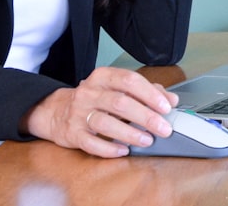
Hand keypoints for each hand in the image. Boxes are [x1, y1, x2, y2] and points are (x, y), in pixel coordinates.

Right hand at [22, 67, 178, 157]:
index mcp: (103, 77)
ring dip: (130, 133)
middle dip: (146, 117)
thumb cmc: (94, 100)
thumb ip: (145, 92)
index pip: (129, 80)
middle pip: (120, 102)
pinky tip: (123, 150)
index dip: (149, 94)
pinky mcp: (72, 133)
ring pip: (106, 123)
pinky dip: (109, 148)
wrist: (56, 111)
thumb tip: (171, 100)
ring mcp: (79, 113)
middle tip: (164, 129)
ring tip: (147, 140)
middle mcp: (89, 92)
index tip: (166, 107)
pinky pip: (91, 143)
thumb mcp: (116, 89)